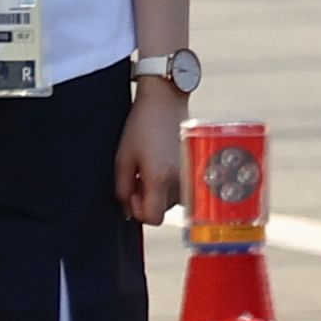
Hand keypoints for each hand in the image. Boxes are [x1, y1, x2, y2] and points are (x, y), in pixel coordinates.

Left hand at [117, 81, 185, 224]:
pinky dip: (172, 182)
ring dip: (160, 190)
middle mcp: (180, 180)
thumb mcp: (123, 158)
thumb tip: (128, 211)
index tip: (133, 192)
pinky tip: (165, 163)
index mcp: (160, 177)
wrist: (166, 101)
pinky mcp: (198, 168)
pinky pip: (183, 188)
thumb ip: (122, 190)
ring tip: (154, 165)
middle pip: (162, 209)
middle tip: (141, 175)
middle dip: (149, 199)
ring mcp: (192, 174)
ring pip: (173, 199)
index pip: (152, 218)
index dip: (138, 211)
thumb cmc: (141, 126)